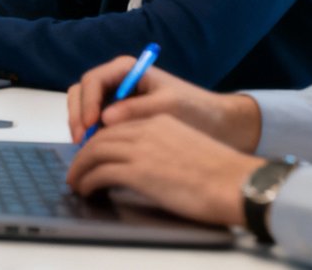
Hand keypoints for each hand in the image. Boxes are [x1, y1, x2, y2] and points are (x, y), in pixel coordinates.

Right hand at [66, 56, 260, 149]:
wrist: (217, 124)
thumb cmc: (195, 109)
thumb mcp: (168, 107)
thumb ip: (136, 109)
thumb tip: (104, 119)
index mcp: (126, 69)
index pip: (93, 81)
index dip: (86, 103)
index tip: (90, 126)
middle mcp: (117, 81)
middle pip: (82, 92)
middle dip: (77, 115)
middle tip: (81, 141)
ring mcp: (115, 98)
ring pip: (84, 107)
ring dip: (80, 126)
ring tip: (86, 149)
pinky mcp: (118, 116)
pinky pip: (94, 122)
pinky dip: (91, 134)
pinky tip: (97, 151)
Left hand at [67, 114, 260, 226]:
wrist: (236, 183)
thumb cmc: (220, 173)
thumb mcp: (186, 147)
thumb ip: (163, 146)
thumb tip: (148, 164)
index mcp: (159, 121)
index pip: (117, 125)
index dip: (99, 140)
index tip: (92, 154)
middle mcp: (146, 130)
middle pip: (100, 136)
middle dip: (83, 153)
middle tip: (76, 169)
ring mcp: (140, 149)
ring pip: (93, 152)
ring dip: (79, 168)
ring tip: (75, 182)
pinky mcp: (137, 171)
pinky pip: (99, 172)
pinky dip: (86, 181)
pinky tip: (86, 190)